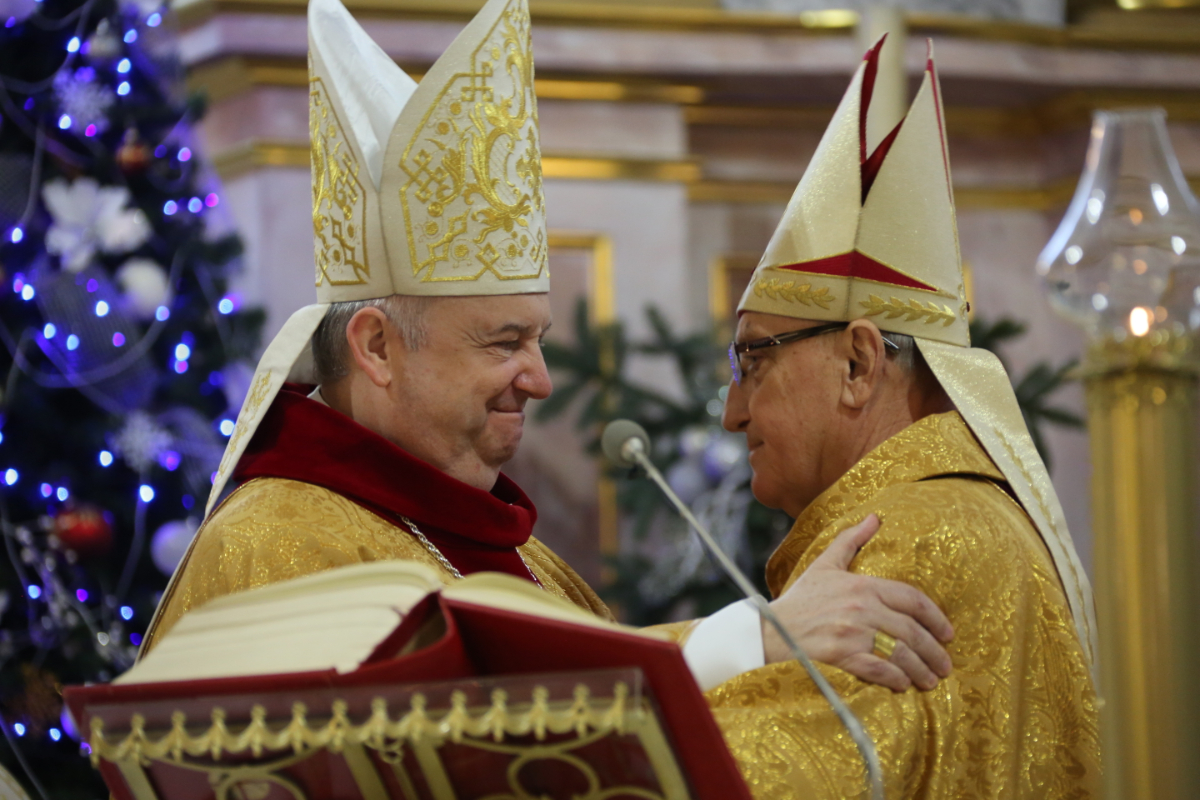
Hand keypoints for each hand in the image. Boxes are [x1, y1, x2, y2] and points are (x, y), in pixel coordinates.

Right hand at [762, 514, 953, 691]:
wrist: (769, 631)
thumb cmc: (799, 600)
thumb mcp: (824, 566)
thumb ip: (851, 541)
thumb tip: (875, 518)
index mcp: (862, 585)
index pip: (912, 599)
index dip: (936, 618)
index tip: (948, 634)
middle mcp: (862, 607)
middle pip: (912, 631)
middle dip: (934, 651)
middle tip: (944, 665)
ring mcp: (853, 633)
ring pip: (901, 653)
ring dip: (921, 669)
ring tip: (930, 680)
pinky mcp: (843, 656)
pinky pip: (881, 670)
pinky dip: (897, 679)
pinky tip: (904, 686)